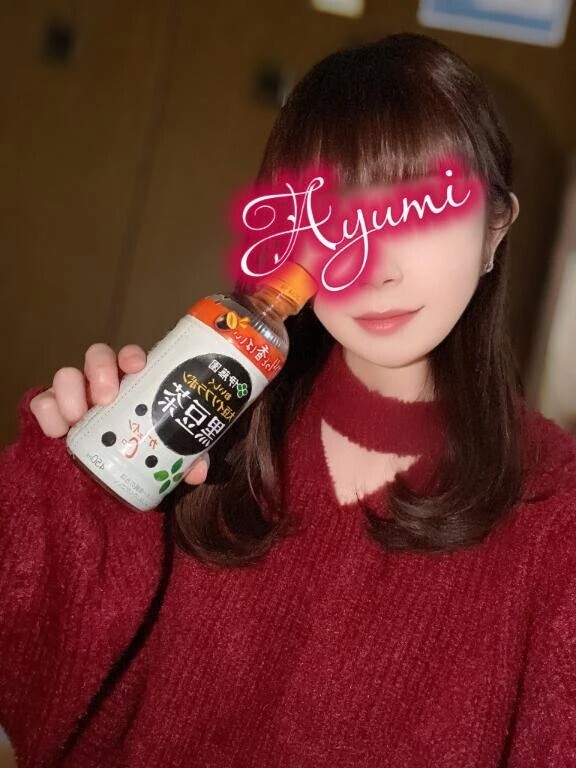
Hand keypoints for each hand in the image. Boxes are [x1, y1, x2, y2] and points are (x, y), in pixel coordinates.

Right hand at [29, 343, 208, 484]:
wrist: (108, 480)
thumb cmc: (141, 452)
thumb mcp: (168, 453)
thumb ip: (185, 457)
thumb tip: (197, 471)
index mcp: (133, 384)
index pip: (130, 357)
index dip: (131, 356)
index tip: (137, 366)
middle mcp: (102, 383)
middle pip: (97, 356)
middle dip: (100, 369)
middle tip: (107, 397)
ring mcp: (75, 396)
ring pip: (65, 375)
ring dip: (70, 391)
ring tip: (78, 417)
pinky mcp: (52, 413)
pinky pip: (42, 402)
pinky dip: (48, 413)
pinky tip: (57, 431)